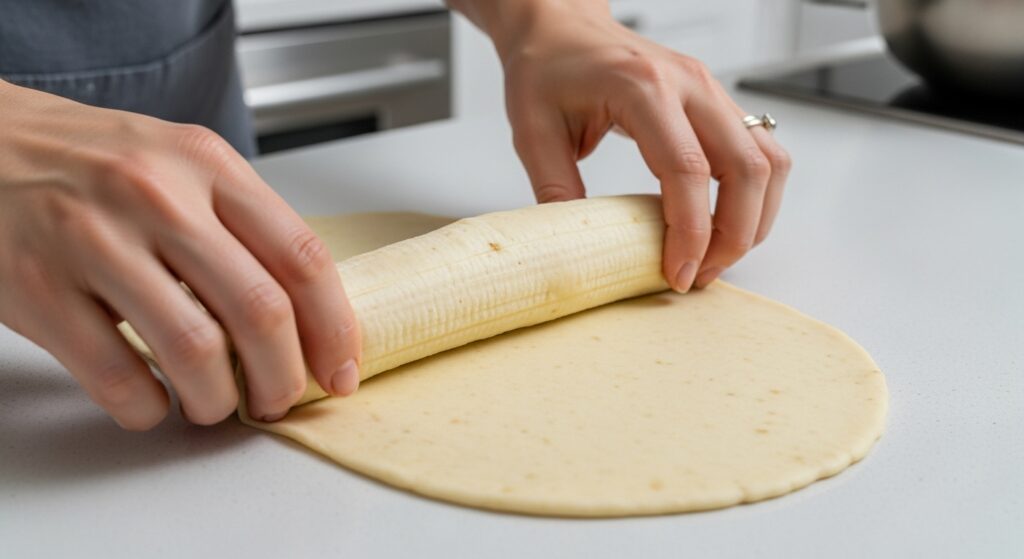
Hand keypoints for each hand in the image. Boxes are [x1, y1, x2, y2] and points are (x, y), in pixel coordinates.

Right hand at [0, 81, 360, 428]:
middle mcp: (157, 196)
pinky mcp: (38, 288)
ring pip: (195, 352)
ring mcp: (94, 241)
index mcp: (207, 165)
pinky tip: (151, 401)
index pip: (302, 256)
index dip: (334, 328)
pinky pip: (118, 378)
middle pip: (260, 311)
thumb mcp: (180, 164)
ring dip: (217, 401)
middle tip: (278, 398)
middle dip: (283, 377)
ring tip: (213, 404)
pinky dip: (148, 409)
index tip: (339, 370)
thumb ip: (241, 226)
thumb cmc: (91, 163)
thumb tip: (305, 316)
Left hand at [480, 1, 791, 290]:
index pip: (687, 169)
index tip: (678, 274)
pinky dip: (755, 197)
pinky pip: (761, 153)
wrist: (561, 26)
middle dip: (733, 236)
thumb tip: (577, 251)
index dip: (690, 232)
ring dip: (754, 219)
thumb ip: (554, 191)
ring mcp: (711, 91)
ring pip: (768, 162)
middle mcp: (690, 85)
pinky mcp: (717, 104)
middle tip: (699, 275)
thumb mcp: (532, 132)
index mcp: (643, 88)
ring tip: (714, 258)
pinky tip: (725, 225)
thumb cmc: (546, 69)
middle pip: (747, 169)